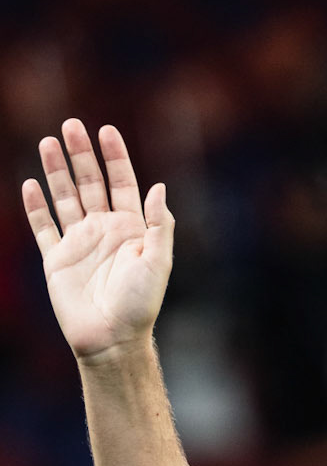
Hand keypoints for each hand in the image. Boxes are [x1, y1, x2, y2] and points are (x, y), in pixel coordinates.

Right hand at [21, 120, 173, 361]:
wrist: (112, 339)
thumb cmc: (140, 305)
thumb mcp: (158, 262)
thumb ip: (158, 224)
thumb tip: (158, 186)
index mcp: (130, 230)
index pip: (122, 184)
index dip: (115, 157)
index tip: (106, 130)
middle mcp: (103, 231)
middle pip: (90, 183)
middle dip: (81, 154)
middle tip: (71, 125)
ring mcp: (79, 244)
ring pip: (64, 198)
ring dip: (56, 171)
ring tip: (48, 143)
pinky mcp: (57, 260)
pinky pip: (43, 228)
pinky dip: (36, 207)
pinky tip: (30, 184)